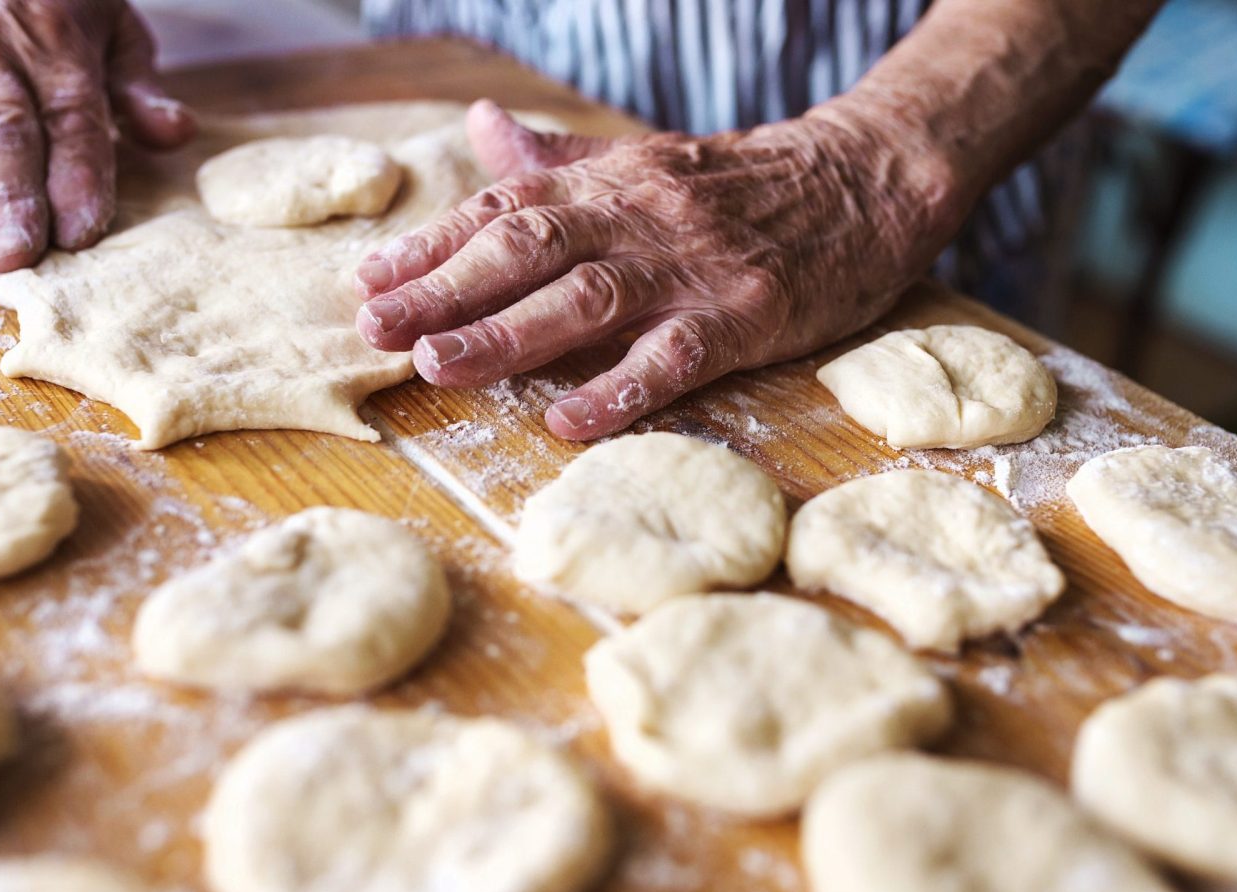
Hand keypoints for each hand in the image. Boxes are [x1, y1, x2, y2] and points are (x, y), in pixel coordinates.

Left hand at [355, 99, 966, 439]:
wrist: (867, 179)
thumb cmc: (744, 184)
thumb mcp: (647, 160)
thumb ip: (559, 160)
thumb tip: (481, 126)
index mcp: (610, 180)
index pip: (504, 208)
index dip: (433, 245)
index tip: (369, 280)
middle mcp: (640, 215)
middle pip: (528, 249)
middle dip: (445, 289)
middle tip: (375, 329)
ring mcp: (692, 268)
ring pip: (587, 298)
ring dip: (508, 334)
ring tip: (438, 367)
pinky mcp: (745, 317)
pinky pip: (675, 358)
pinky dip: (619, 390)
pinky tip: (568, 421)